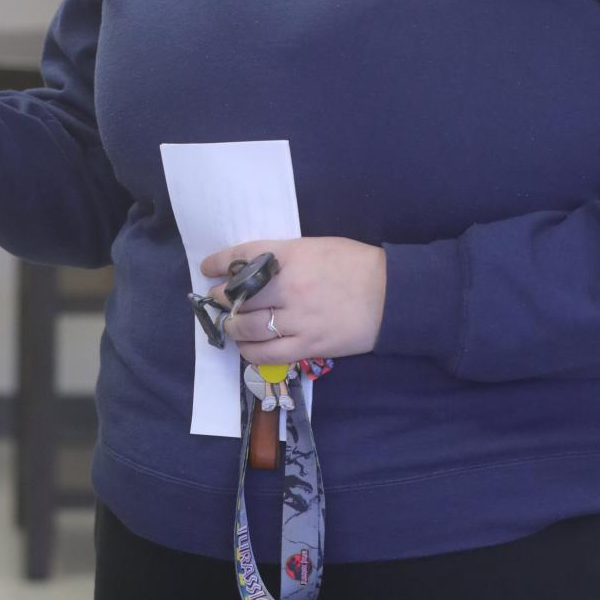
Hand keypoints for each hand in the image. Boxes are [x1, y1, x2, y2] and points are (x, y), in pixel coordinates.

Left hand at [200, 237, 386, 364]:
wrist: (392, 294)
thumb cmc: (357, 264)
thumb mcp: (318, 246)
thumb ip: (286, 256)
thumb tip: (255, 268)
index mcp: (292, 255)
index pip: (243, 257)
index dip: (219, 262)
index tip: (207, 267)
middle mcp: (289, 286)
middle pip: (239, 295)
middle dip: (222, 298)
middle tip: (218, 300)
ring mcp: (298, 318)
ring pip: (248, 327)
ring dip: (233, 327)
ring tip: (231, 325)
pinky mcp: (308, 344)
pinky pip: (267, 353)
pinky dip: (250, 352)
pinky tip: (246, 348)